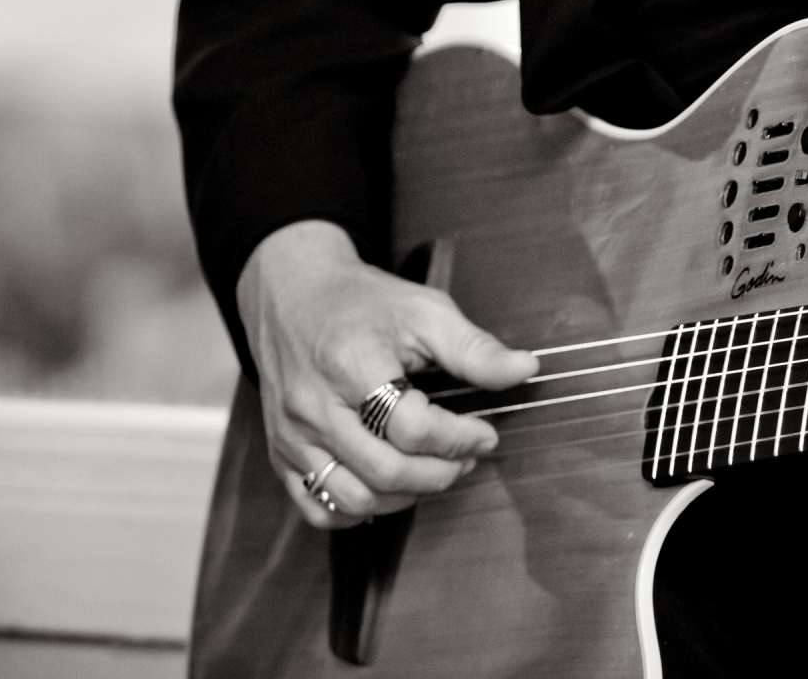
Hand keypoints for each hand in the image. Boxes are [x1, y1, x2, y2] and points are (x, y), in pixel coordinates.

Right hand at [237, 220, 537, 530]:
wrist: (292, 296)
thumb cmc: (362, 302)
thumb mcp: (425, 310)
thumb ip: (474, 348)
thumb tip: (527, 370)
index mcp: (351, 365)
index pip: (412, 427)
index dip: (460, 438)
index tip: (486, 432)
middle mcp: (314, 407)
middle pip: (384, 471)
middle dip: (441, 473)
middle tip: (469, 456)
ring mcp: (292, 436)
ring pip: (353, 497)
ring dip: (407, 496)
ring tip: (436, 471)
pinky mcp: (280, 453)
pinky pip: (318, 507)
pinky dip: (358, 510)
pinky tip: (388, 488)